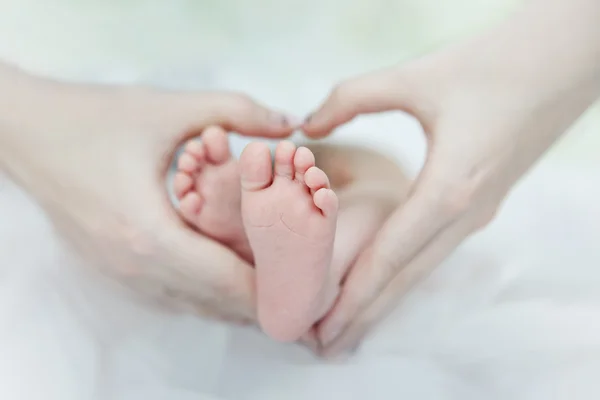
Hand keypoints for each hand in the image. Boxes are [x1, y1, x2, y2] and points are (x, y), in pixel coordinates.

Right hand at [1, 69, 296, 322]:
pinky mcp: (113, 273)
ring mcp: (121, 277)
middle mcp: (135, 269)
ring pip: (196, 306)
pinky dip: (207, 292)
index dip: (275, 286)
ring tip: (276, 279)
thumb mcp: (168, 108)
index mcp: (150, 235)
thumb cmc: (93, 120)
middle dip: (264, 296)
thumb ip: (236, 111)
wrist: (27, 135)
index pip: (228, 281)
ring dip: (237, 297)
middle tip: (302, 282)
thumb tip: (290, 123)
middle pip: (217, 303)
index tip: (310, 281)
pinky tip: (228, 272)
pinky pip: (173, 297)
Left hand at [302, 0, 599, 355]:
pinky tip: (384, 282)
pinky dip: (402, 274)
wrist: (564, 60)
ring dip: (382, 300)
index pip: (389, 256)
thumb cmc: (494, 64)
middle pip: (405, 279)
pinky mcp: (481, 204)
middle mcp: (466, 213)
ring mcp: (479, 214)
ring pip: (421, 270)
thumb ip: (351, 97)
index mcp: (449, 188)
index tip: (321, 326)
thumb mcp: (415, 76)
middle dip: (363, 315)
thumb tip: (307, 124)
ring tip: (347, 327)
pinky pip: (434, 251)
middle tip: (322, 346)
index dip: (352, 295)